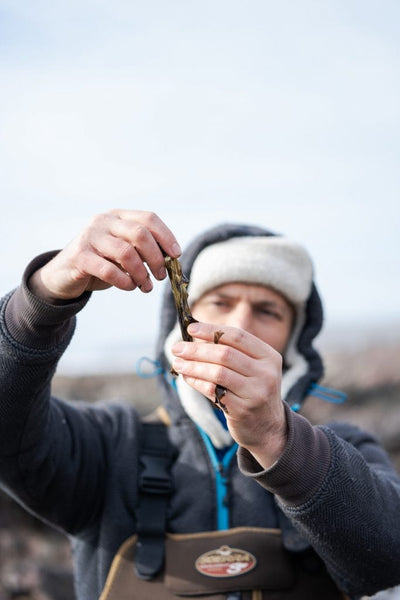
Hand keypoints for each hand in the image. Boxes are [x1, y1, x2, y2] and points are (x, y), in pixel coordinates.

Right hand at [28, 209, 180, 302]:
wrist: (64, 274)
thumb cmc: (101, 263)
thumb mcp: (124, 253)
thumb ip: (143, 251)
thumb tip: (170, 259)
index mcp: (118, 216)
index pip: (149, 218)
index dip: (166, 236)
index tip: (176, 255)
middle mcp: (104, 221)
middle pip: (140, 234)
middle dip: (156, 258)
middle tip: (161, 276)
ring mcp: (90, 236)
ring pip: (126, 253)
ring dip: (141, 273)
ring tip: (146, 287)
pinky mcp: (79, 256)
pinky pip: (108, 270)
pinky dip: (124, 281)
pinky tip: (129, 287)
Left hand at [171, 321, 287, 467]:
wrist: (268, 426)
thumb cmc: (252, 390)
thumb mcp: (252, 368)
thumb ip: (231, 351)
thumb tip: (195, 336)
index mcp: (269, 356)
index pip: (237, 336)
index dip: (212, 330)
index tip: (191, 328)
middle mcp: (266, 373)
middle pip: (225, 354)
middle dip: (197, 350)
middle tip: (177, 348)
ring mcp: (255, 393)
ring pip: (217, 373)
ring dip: (193, 366)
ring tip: (177, 363)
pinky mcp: (242, 410)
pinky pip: (213, 391)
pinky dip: (196, 382)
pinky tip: (186, 378)